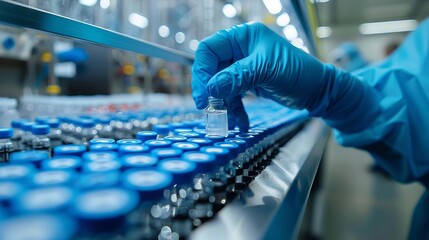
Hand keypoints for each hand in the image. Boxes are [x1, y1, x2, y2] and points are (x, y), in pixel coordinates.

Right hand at [192, 22, 379, 132]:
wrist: (318, 90)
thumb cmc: (297, 71)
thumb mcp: (265, 70)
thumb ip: (236, 77)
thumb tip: (210, 88)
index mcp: (243, 37)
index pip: (210, 49)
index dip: (202, 71)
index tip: (202, 94)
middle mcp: (241, 50)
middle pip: (213, 69)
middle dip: (211, 91)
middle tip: (208, 109)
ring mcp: (244, 67)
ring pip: (222, 86)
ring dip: (223, 105)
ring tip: (227, 122)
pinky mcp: (249, 82)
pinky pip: (234, 96)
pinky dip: (235, 111)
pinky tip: (240, 123)